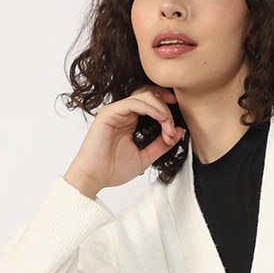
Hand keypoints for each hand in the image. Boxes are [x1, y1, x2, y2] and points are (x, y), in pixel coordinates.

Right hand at [63, 85, 183, 197]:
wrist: (94, 177)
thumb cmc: (113, 170)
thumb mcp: (145, 157)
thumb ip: (161, 144)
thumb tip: (179, 131)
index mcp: (130, 120)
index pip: (151, 103)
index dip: (167, 109)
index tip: (176, 128)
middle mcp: (123, 112)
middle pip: (150, 94)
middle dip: (167, 107)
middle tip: (172, 127)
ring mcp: (116, 110)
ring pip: (145, 95)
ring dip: (161, 109)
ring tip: (167, 126)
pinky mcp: (110, 112)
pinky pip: (135, 102)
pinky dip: (151, 108)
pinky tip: (160, 119)